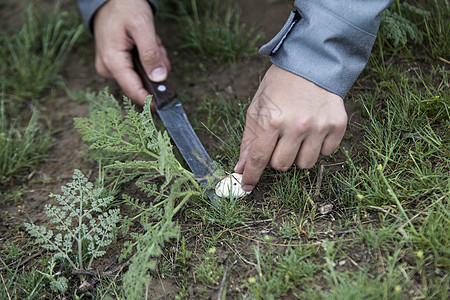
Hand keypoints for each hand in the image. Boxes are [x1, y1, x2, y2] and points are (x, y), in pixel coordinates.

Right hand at [93, 0, 169, 104]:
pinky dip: (147, 58)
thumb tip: (159, 78)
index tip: (164, 106)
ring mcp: (110, 67)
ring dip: (152, 60)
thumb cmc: (125, 8)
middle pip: (140, 82)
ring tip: (150, 42)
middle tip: (157, 46)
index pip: (132, 90)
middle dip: (154, 67)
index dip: (150, 99)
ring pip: (142, 75)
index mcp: (111, 61)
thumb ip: (151, 54)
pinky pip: (138, 69)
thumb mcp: (142, 27)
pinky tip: (145, 44)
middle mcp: (108, 68)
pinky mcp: (116, 65)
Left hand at [234, 64, 346, 190]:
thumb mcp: (257, 108)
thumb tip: (241, 168)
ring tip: (297, 135)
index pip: (258, 159)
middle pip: (282, 166)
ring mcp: (320, 126)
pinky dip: (318, 147)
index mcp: (272, 120)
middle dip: (276, 159)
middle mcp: (297, 126)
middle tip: (278, 142)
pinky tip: (314, 129)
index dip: (251, 176)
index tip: (247, 186)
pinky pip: (326, 154)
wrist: (311, 62)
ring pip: (304, 164)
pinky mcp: (338, 125)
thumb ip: (249, 140)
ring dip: (297, 155)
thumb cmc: (279, 86)